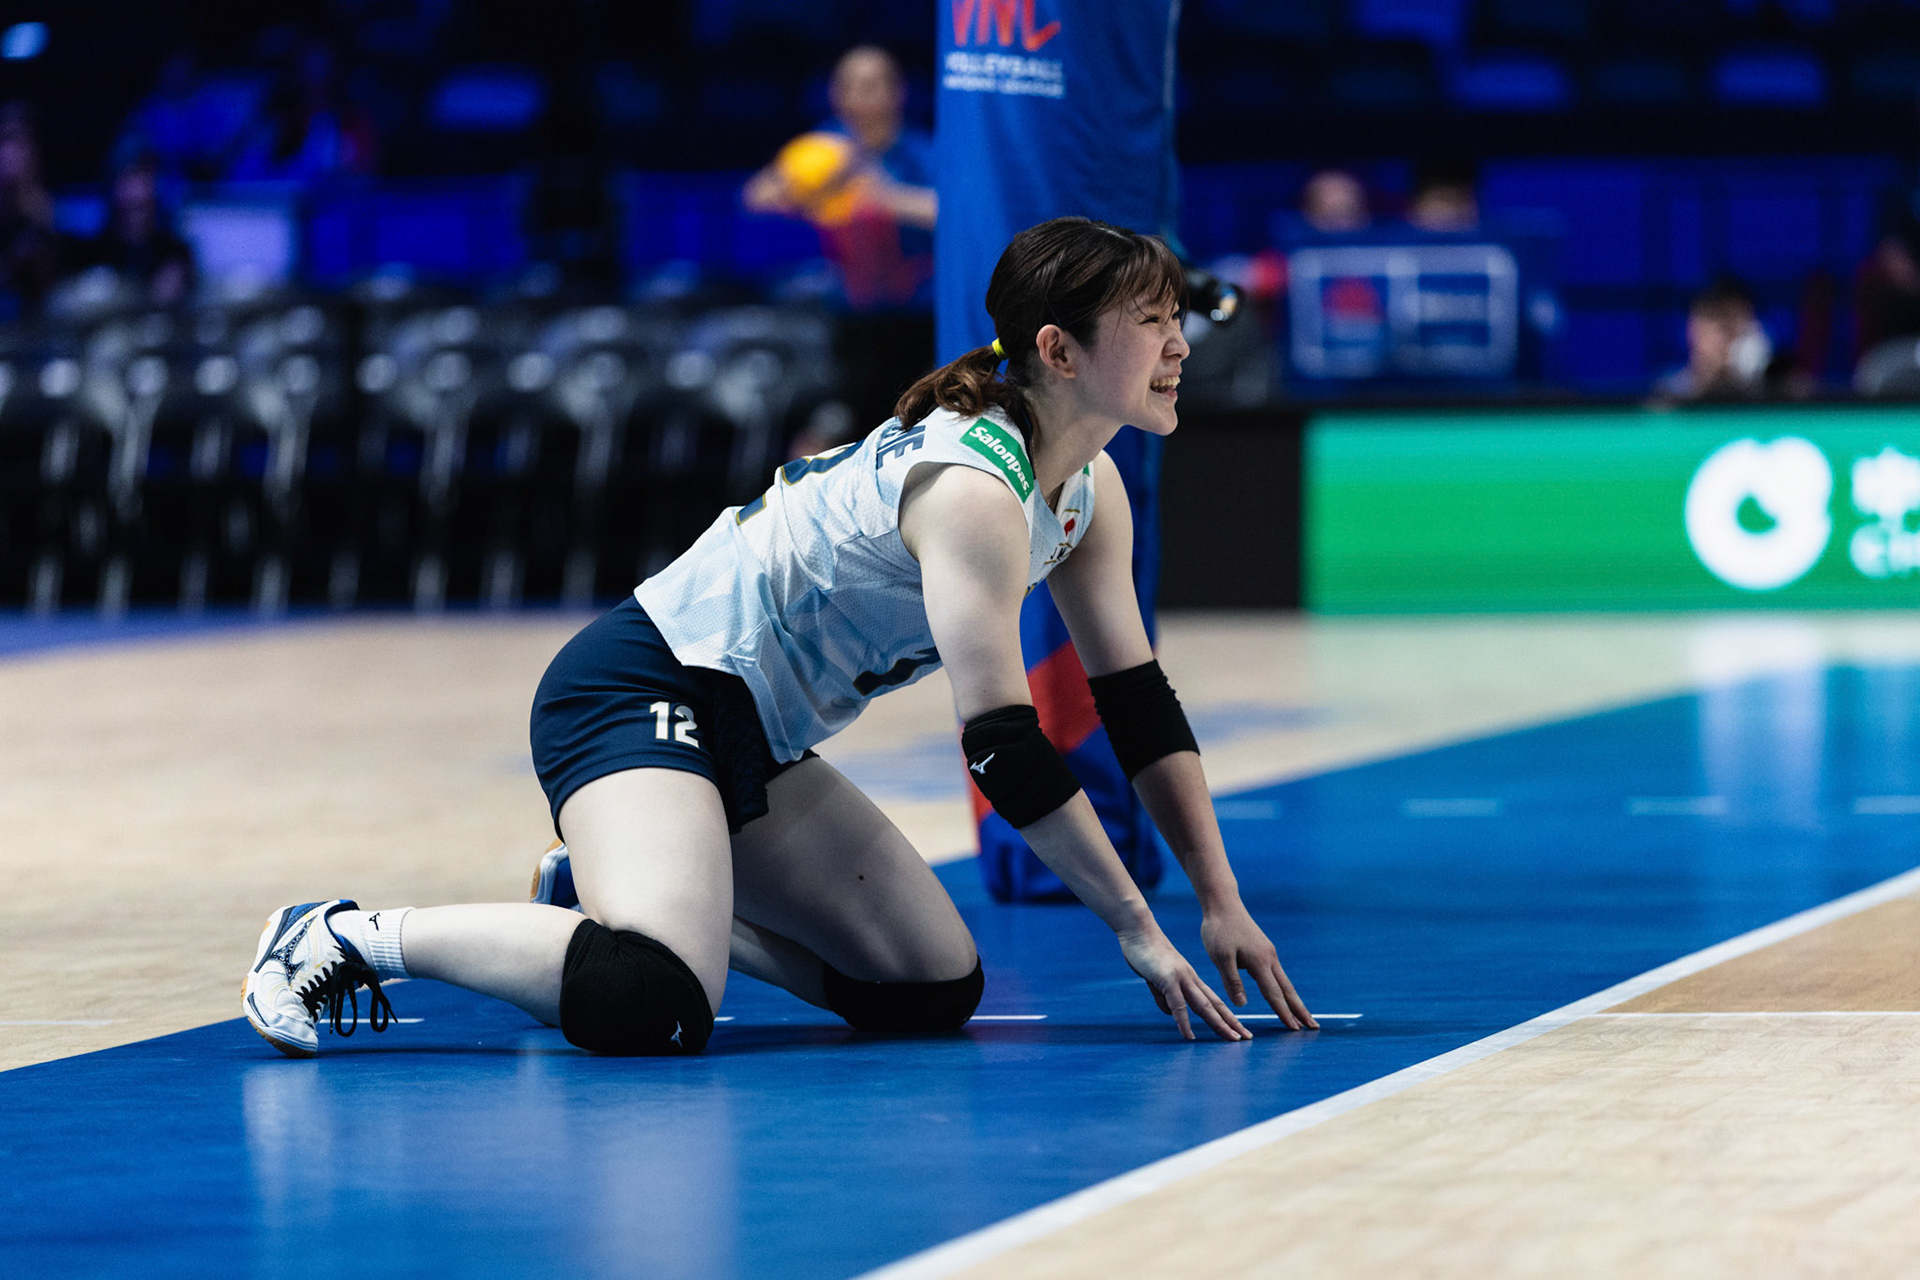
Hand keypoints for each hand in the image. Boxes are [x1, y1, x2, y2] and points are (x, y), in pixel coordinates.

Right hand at [1117, 925, 1249, 1041]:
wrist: (1138, 930)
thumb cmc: (1146, 952)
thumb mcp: (1157, 978)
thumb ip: (1164, 996)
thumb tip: (1170, 1013)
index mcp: (1190, 978)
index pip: (1214, 1001)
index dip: (1227, 1016)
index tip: (1239, 1030)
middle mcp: (1190, 979)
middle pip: (1215, 1005)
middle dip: (1231, 1023)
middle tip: (1246, 1038)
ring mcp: (1181, 978)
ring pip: (1203, 1005)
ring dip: (1218, 1023)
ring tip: (1230, 1038)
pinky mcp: (1167, 979)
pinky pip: (1178, 1004)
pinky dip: (1184, 1022)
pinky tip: (1189, 1036)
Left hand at [1201, 900, 1316, 1030]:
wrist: (1223, 904)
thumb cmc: (1219, 930)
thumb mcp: (1220, 957)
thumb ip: (1231, 981)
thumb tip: (1243, 1004)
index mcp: (1260, 962)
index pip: (1274, 994)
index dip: (1284, 1013)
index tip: (1295, 1029)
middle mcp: (1269, 958)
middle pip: (1287, 990)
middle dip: (1300, 1010)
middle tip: (1313, 1027)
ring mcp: (1269, 953)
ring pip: (1284, 982)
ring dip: (1294, 1001)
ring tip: (1303, 1016)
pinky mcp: (1265, 950)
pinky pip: (1277, 974)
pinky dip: (1284, 989)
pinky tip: (1284, 996)